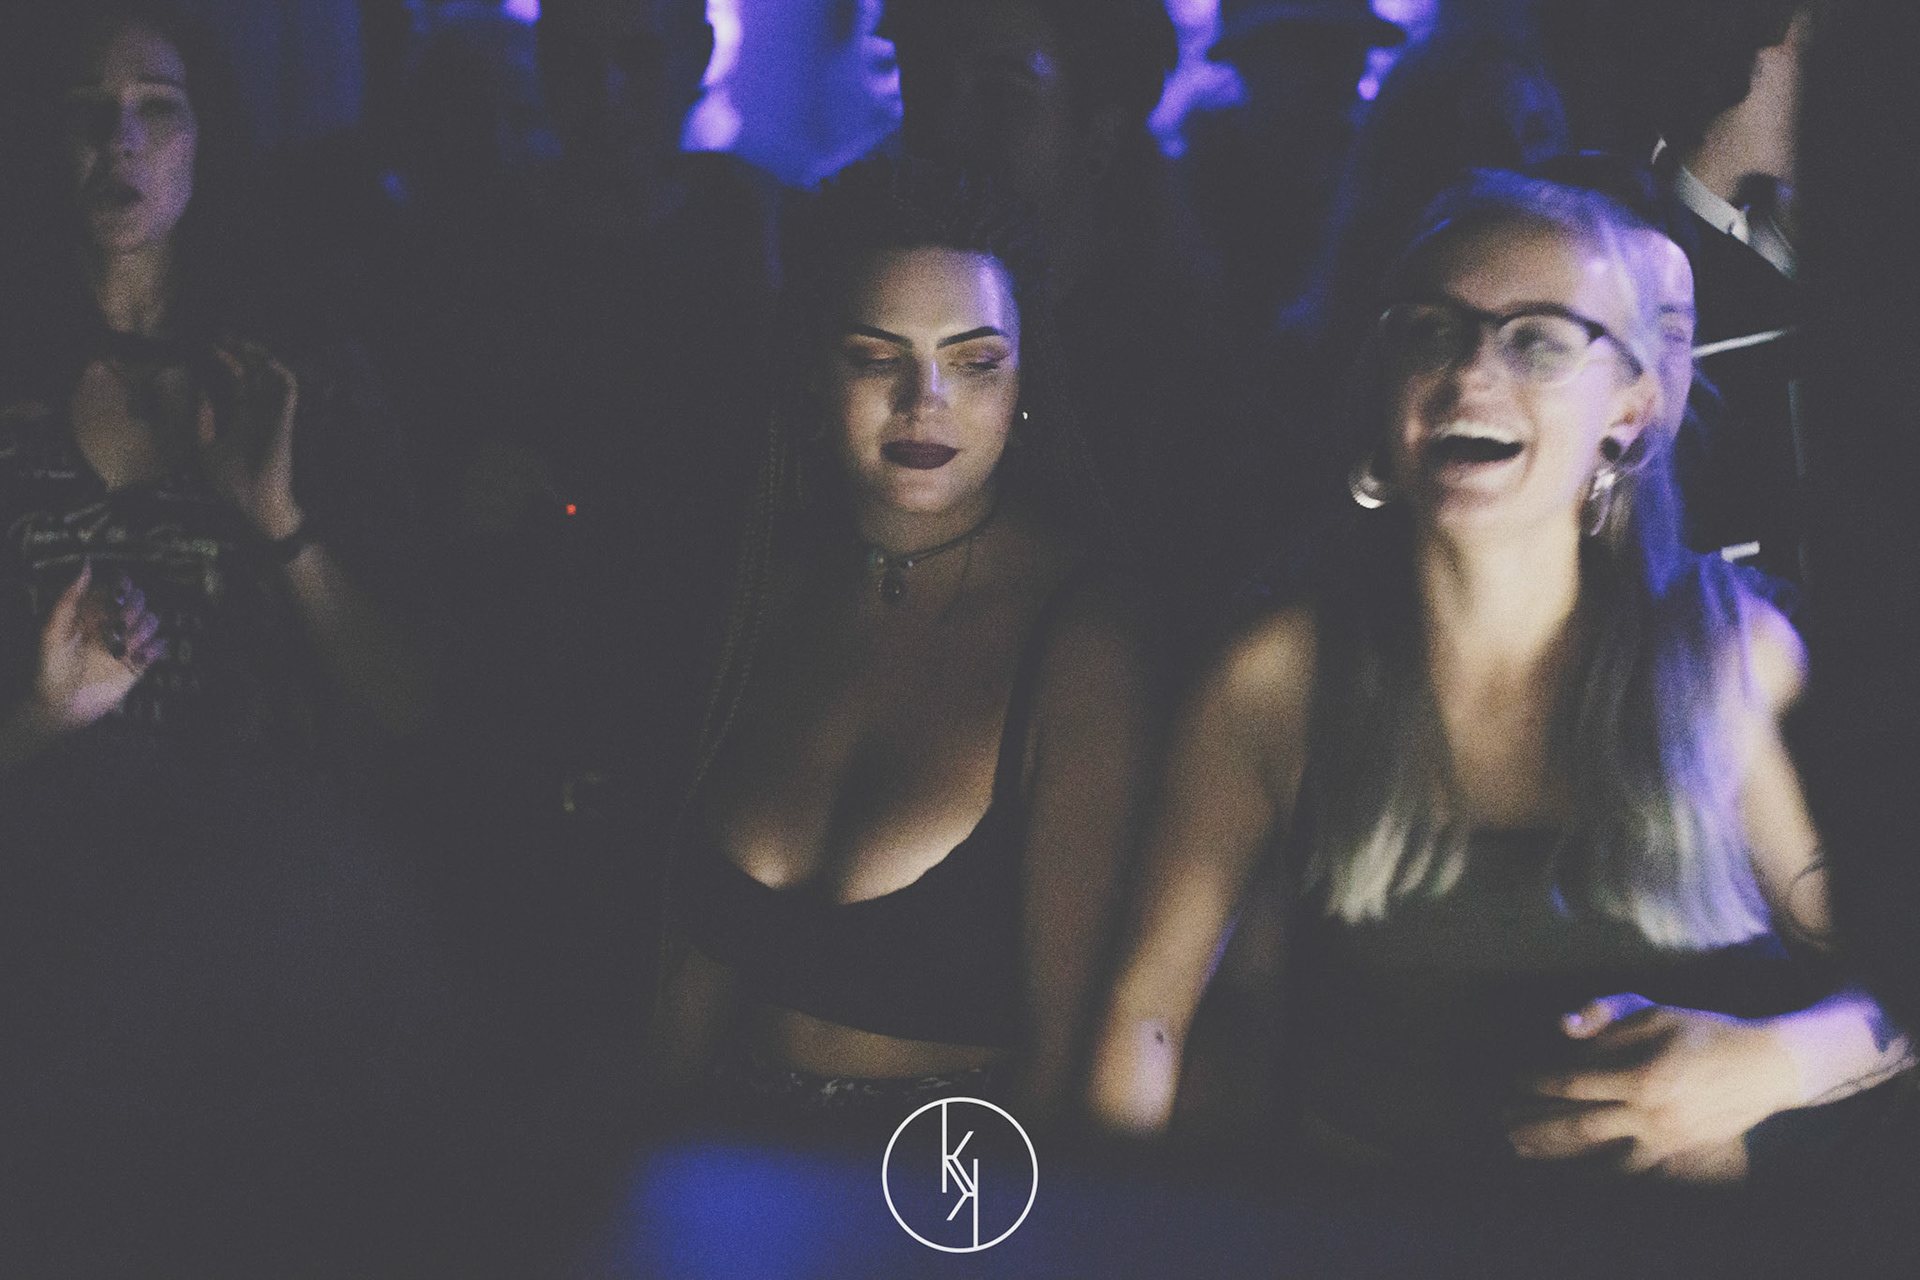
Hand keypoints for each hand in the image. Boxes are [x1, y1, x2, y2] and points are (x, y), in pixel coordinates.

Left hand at [30, 560, 165, 732]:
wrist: (62, 706)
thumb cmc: (51, 666)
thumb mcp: (53, 629)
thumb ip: (70, 597)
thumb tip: (87, 563)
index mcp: (92, 612)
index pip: (116, 587)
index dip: (122, 585)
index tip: (118, 593)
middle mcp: (112, 624)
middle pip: (138, 601)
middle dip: (133, 609)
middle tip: (118, 626)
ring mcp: (127, 643)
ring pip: (152, 621)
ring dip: (141, 631)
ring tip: (123, 648)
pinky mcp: (139, 663)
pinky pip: (159, 647)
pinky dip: (153, 649)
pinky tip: (134, 658)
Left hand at [198, 341, 304, 539]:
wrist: (253, 504)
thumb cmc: (232, 483)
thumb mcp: (207, 448)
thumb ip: (204, 420)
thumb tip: (202, 391)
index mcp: (241, 417)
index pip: (237, 380)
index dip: (224, 361)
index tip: (208, 345)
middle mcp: (258, 411)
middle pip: (254, 372)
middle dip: (240, 351)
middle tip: (223, 333)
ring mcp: (272, 414)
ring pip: (273, 375)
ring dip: (261, 356)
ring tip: (243, 341)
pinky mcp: (284, 420)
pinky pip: (288, 391)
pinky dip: (280, 373)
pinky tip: (264, 362)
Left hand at [1506, 993, 1798, 1180]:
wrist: (1765, 1068)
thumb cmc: (1704, 1032)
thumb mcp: (1654, 1012)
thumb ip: (1604, 1016)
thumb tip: (1559, 1027)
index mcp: (1641, 1076)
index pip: (1573, 1084)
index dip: (1538, 1083)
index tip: (1515, 1081)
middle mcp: (1649, 1114)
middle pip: (1577, 1126)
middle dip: (1534, 1125)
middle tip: (1502, 1122)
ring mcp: (1663, 1138)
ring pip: (1598, 1154)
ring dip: (1556, 1153)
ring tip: (1522, 1149)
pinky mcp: (1675, 1151)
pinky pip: (1627, 1168)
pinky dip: (1595, 1171)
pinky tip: (1569, 1170)